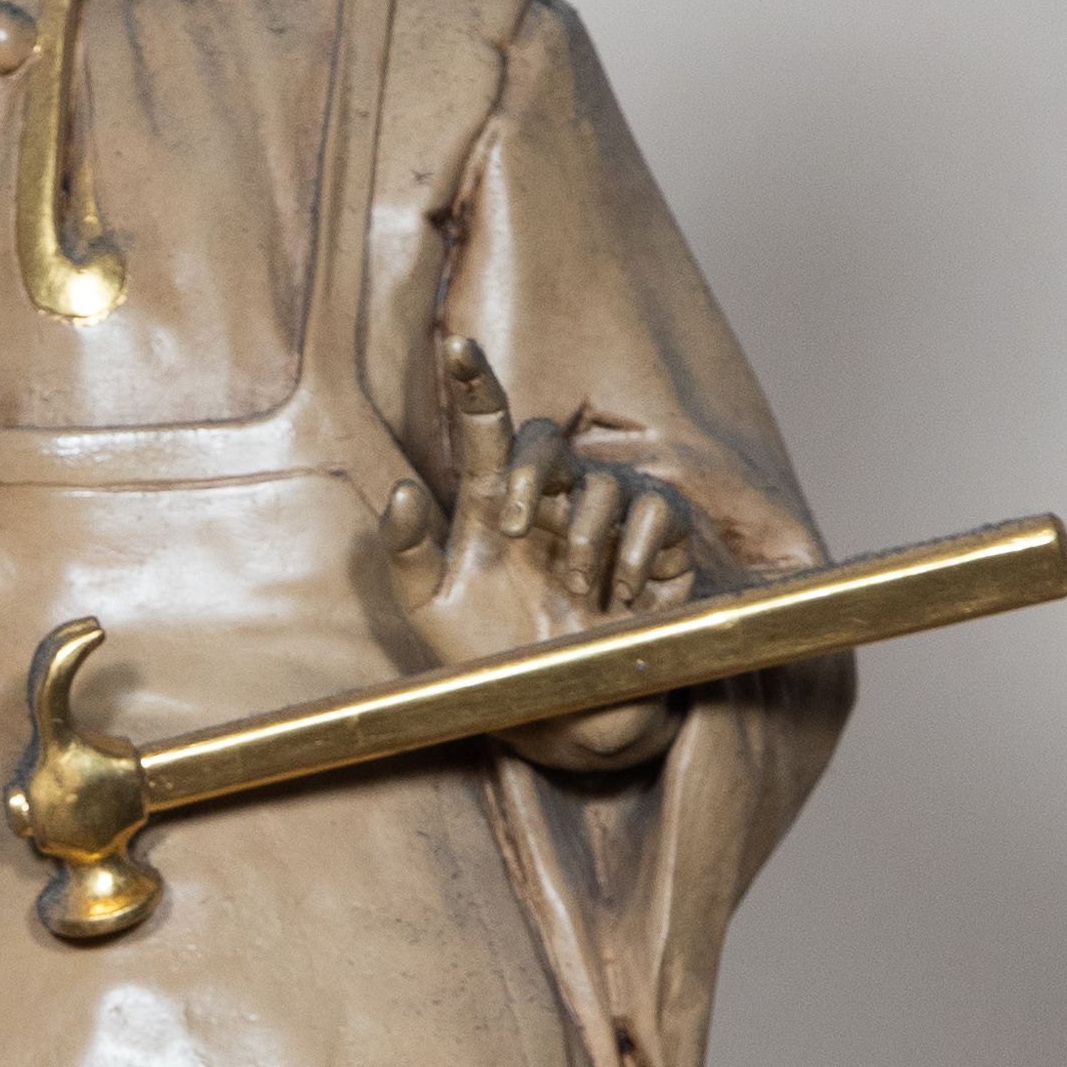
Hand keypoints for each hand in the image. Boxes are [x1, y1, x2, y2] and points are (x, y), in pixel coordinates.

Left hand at [396, 338, 717, 771]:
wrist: (566, 721)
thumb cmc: (495, 664)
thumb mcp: (432, 616)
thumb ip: (406, 554)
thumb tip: (402, 488)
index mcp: (492, 505)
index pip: (484, 427)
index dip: (473, 380)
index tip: (455, 346)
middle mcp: (549, 501)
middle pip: (544, 438)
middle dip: (526, 471)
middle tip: (507, 525)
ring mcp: (608, 518)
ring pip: (600, 481)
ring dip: (580, 539)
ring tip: (574, 592)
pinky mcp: (663, 544)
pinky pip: (659, 511)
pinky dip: (637, 552)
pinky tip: (621, 595)